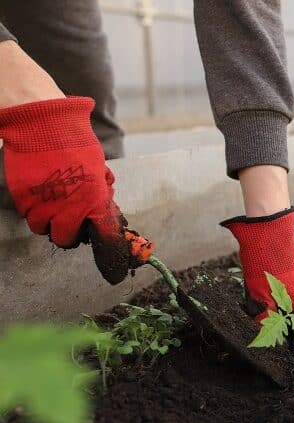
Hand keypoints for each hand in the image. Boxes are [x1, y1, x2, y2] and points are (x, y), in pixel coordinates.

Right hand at [0, 96, 148, 283]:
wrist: (44, 124)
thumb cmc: (77, 145)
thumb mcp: (99, 171)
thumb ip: (101, 197)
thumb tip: (105, 215)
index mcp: (95, 199)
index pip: (105, 236)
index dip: (110, 253)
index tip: (113, 270)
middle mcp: (69, 207)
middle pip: (67, 241)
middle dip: (71, 234)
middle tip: (73, 220)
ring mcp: (43, 204)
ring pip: (44, 230)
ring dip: (50, 222)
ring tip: (55, 203)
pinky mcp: (23, 198)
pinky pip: (29, 216)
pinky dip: (35, 211)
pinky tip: (42, 194)